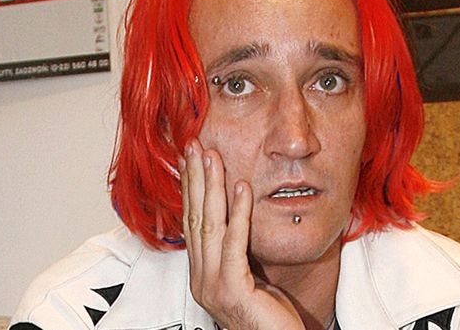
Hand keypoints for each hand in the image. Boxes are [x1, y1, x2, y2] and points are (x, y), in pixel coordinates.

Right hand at [181, 139, 304, 329]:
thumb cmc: (270, 318)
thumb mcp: (250, 276)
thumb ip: (239, 250)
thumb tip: (240, 216)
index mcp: (202, 273)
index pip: (192, 222)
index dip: (190, 188)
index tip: (190, 159)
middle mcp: (200, 278)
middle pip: (194, 218)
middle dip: (194, 178)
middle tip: (194, 146)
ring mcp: (212, 285)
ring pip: (208, 225)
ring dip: (211, 186)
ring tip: (212, 156)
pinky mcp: (231, 289)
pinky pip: (234, 242)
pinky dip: (238, 212)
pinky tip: (241, 187)